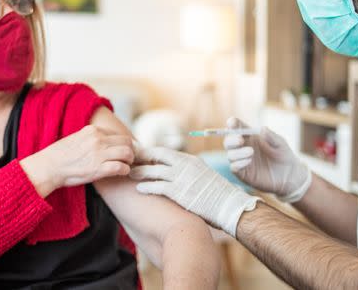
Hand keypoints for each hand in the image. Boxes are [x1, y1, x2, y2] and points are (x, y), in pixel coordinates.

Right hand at [20, 125, 134, 196]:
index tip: (124, 149)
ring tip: (127, 165)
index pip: (117, 134)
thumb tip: (103, 142)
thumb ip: (91, 138)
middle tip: (130, 158)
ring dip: (130, 160)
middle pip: (126, 141)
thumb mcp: (76, 138)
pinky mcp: (99, 168)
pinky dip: (125, 170)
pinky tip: (122, 172)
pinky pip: (121, 167)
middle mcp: (98, 139)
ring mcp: (99, 154)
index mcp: (93, 130)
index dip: (123, 143)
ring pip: (127, 153)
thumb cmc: (60, 155)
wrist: (48, 167)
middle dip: (131, 150)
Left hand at [130, 146, 259, 236]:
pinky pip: (158, 187)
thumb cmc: (216, 194)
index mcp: (190, 160)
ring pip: (154, 170)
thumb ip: (188, 171)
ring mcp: (182, 178)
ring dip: (140, 172)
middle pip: (157, 155)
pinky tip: (139, 189)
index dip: (150, 152)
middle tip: (129, 158)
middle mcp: (185, 165)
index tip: (138, 153)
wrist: (229, 205)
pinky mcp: (180, 192)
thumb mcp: (202, 175)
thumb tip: (176, 172)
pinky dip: (147, 186)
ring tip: (129, 173)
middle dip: (141, 156)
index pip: (165, 152)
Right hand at [225, 117, 310, 202]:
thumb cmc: (283, 155)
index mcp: (250, 136)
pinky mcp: (243, 173)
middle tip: (241, 140)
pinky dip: (238, 163)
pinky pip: (234, 167)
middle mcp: (242, 147)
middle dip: (232, 139)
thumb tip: (261, 129)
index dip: (232, 123)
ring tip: (251, 152)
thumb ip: (271, 136)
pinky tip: (248, 161)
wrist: (289, 175)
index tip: (232, 122)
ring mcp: (241, 161)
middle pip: (228, 141)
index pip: (237, 127)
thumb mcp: (280, 144)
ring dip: (238, 152)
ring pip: (230, 154)